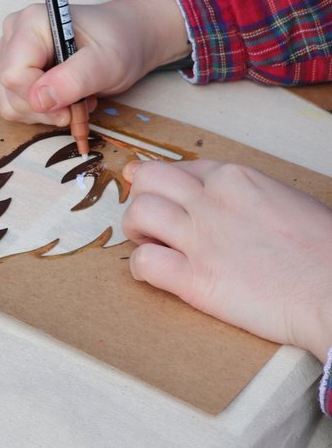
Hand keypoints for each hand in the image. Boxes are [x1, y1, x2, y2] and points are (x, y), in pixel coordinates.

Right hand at [0, 0, 190, 127]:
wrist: (127, 37)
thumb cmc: (120, 42)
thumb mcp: (106, 62)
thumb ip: (74, 80)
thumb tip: (39, 101)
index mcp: (31, 23)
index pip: (15, 74)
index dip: (39, 98)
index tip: (70, 108)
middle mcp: (14, 34)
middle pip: (10, 89)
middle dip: (45, 108)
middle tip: (79, 104)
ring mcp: (10, 52)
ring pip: (9, 101)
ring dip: (43, 113)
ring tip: (74, 100)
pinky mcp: (14, 69)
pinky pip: (14, 104)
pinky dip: (40, 112)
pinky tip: (63, 100)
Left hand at [122, 159, 331, 359]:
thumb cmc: (324, 254)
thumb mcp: (287, 202)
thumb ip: (248, 196)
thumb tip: (228, 202)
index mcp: (238, 179)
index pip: (180, 168)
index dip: (166, 185)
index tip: (166, 199)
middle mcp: (213, 202)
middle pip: (148, 179)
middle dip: (141, 197)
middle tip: (150, 220)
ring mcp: (201, 239)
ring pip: (138, 213)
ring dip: (135, 229)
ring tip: (150, 243)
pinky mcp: (196, 280)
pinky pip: (143, 262)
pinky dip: (140, 269)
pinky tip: (153, 275)